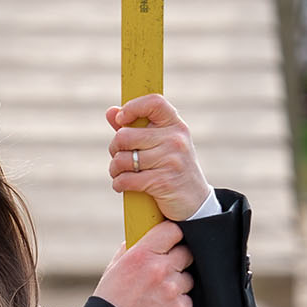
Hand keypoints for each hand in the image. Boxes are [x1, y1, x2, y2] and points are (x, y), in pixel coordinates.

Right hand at [92, 219, 194, 306]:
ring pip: (188, 279)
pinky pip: (187, 301)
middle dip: (178, 260)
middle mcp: (160, 270)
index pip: (173, 230)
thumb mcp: (114, 269)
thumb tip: (146, 236)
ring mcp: (172, 292)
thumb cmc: (109, 304)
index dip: (173, 235)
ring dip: (178, 285)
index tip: (172, 240)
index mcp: (141, 255)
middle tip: (165, 272)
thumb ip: (132, 250)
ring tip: (157, 297)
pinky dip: (177, 306)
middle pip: (187, 253)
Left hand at [106, 95, 212, 220]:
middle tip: (119, 157)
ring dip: (115, 169)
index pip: (154, 103)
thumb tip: (110, 112)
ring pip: (123, 159)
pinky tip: (121, 185)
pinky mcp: (164, 181)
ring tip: (120, 173)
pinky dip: (119, 184)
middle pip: (125, 136)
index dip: (132, 107)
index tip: (121, 119)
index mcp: (175, 126)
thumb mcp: (161, 145)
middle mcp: (175, 140)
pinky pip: (127, 179)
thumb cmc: (173, 169)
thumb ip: (136, 128)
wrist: (196, 203)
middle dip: (115, 149)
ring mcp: (171, 160)